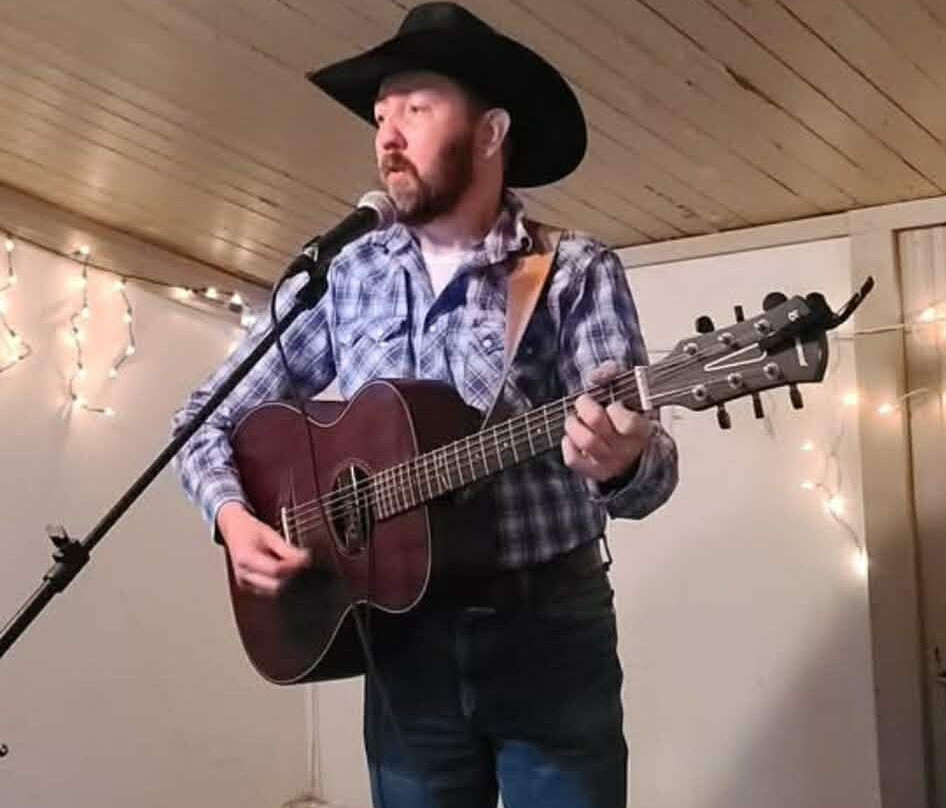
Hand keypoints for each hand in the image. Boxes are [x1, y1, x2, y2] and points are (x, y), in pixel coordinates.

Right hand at [216, 502, 309, 596]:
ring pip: (274, 591)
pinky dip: (278, 582)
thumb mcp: (269, 534)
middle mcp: (243, 575)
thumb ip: (286, 549)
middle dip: (292, 576)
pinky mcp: (248, 587)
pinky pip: (269, 591)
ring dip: (286, 580)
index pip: (275, 571)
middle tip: (301, 563)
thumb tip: (304, 559)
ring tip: (290, 565)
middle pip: (275, 586)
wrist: (233, 530)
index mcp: (246, 559)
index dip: (294, 566)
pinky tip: (280, 571)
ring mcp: (245, 583)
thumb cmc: (249, 530)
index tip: (305, 559)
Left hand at [562, 361, 652, 483]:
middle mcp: (627, 448)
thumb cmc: (627, 415)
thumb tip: (597, 376)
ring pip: (585, 441)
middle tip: (584, 402)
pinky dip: (568, 445)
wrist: (632, 449)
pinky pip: (573, 459)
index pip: (627, 421)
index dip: (614, 408)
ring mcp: (611, 462)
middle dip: (585, 407)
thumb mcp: (626, 390)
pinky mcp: (595, 472)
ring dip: (573, 424)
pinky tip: (573, 437)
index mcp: (641, 429)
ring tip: (575, 418)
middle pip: (598, 424)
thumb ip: (612, 374)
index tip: (612, 402)